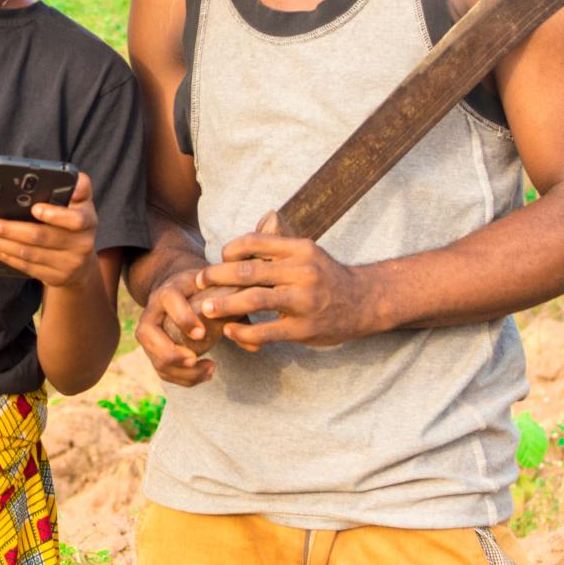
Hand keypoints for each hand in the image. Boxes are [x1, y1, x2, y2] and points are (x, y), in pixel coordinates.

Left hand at [0, 172, 99, 290]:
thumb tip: (73, 181)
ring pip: (29, 253)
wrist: (82, 265)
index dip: (55, 215)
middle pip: (41, 236)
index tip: (35, 208)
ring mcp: (69, 264)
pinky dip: (6, 255)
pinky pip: (26, 267)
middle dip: (9, 229)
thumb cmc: (73, 223)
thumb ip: (77, 187)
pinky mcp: (55, 277)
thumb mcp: (80, 204)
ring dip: (0, 243)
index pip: (75, 219)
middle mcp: (82, 244)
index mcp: (88, 220)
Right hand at [135, 266, 246, 386]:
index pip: (169, 301)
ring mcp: (149, 334)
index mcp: (168, 291)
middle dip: (171, 353)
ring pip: (155, 358)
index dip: (183, 318)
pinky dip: (183, 379)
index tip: (201, 334)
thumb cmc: (201, 291)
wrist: (178, 291)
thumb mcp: (216, 292)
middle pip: (147, 335)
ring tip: (210, 369)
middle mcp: (152, 312)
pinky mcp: (154, 351)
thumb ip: (235, 313)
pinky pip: (162, 371)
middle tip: (194, 360)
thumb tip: (254, 345)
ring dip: (181, 372)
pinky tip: (205, 374)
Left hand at [197, 211, 384, 352]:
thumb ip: (278, 246)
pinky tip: (230, 330)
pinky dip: (244, 331)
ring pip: (255, 299)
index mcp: (300, 249)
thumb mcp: (308, 253)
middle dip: (217, 276)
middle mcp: (303, 272)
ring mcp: (304, 301)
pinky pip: (267, 331)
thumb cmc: (326, 277)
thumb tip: (249, 232)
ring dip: (225, 303)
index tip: (218, 260)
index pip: (255, 242)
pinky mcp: (304, 328)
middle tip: (198, 282)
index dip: (230, 250)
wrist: (365, 302)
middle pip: (249, 270)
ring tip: (205, 308)